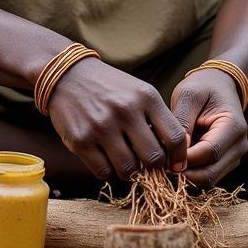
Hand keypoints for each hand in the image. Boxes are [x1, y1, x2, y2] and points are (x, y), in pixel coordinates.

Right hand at [47, 60, 187, 181]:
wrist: (68, 75)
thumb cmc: (110, 87)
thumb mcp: (139, 92)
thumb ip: (158, 119)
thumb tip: (174, 156)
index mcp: (145, 97)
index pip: (174, 137)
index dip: (179, 157)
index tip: (176, 165)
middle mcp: (125, 111)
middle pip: (153, 159)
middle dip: (154, 168)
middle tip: (147, 165)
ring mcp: (101, 126)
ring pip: (129, 170)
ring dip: (131, 172)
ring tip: (126, 161)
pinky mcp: (80, 140)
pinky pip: (104, 172)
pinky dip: (109, 172)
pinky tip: (108, 159)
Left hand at [170, 70, 247, 188]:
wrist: (220, 85)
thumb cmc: (203, 87)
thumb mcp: (188, 95)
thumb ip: (182, 122)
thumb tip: (174, 154)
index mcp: (234, 126)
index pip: (209, 152)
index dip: (184, 158)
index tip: (161, 154)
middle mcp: (239, 146)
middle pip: (210, 173)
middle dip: (183, 172)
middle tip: (159, 162)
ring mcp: (234, 157)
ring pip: (208, 179)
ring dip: (186, 175)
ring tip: (165, 160)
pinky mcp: (226, 163)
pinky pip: (207, 176)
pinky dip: (191, 173)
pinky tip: (175, 160)